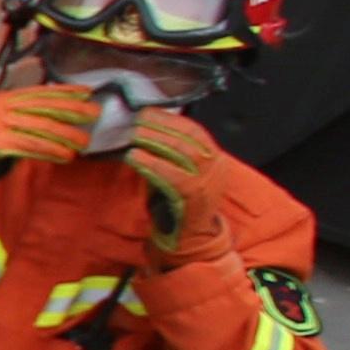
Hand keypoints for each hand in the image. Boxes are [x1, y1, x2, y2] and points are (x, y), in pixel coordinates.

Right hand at [0, 84, 104, 212]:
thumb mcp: (3, 132)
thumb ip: (24, 122)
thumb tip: (58, 117)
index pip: (36, 93)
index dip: (62, 92)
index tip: (86, 93)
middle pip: (39, 107)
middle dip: (70, 110)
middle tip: (94, 114)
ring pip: (35, 127)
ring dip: (63, 135)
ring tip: (83, 142)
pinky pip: (25, 145)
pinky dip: (47, 150)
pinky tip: (64, 155)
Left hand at [128, 114, 230, 261]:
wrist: (191, 237)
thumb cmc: (179, 203)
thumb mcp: (177, 172)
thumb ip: (168, 154)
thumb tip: (144, 131)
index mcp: (214, 158)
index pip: (195, 130)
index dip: (171, 119)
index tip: (148, 111)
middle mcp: (215, 167)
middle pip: (189, 138)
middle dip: (161, 126)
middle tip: (137, 120)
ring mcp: (207, 182)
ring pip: (183, 153)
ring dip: (155, 141)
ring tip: (134, 135)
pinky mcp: (194, 197)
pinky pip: (172, 175)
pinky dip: (152, 164)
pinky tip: (134, 157)